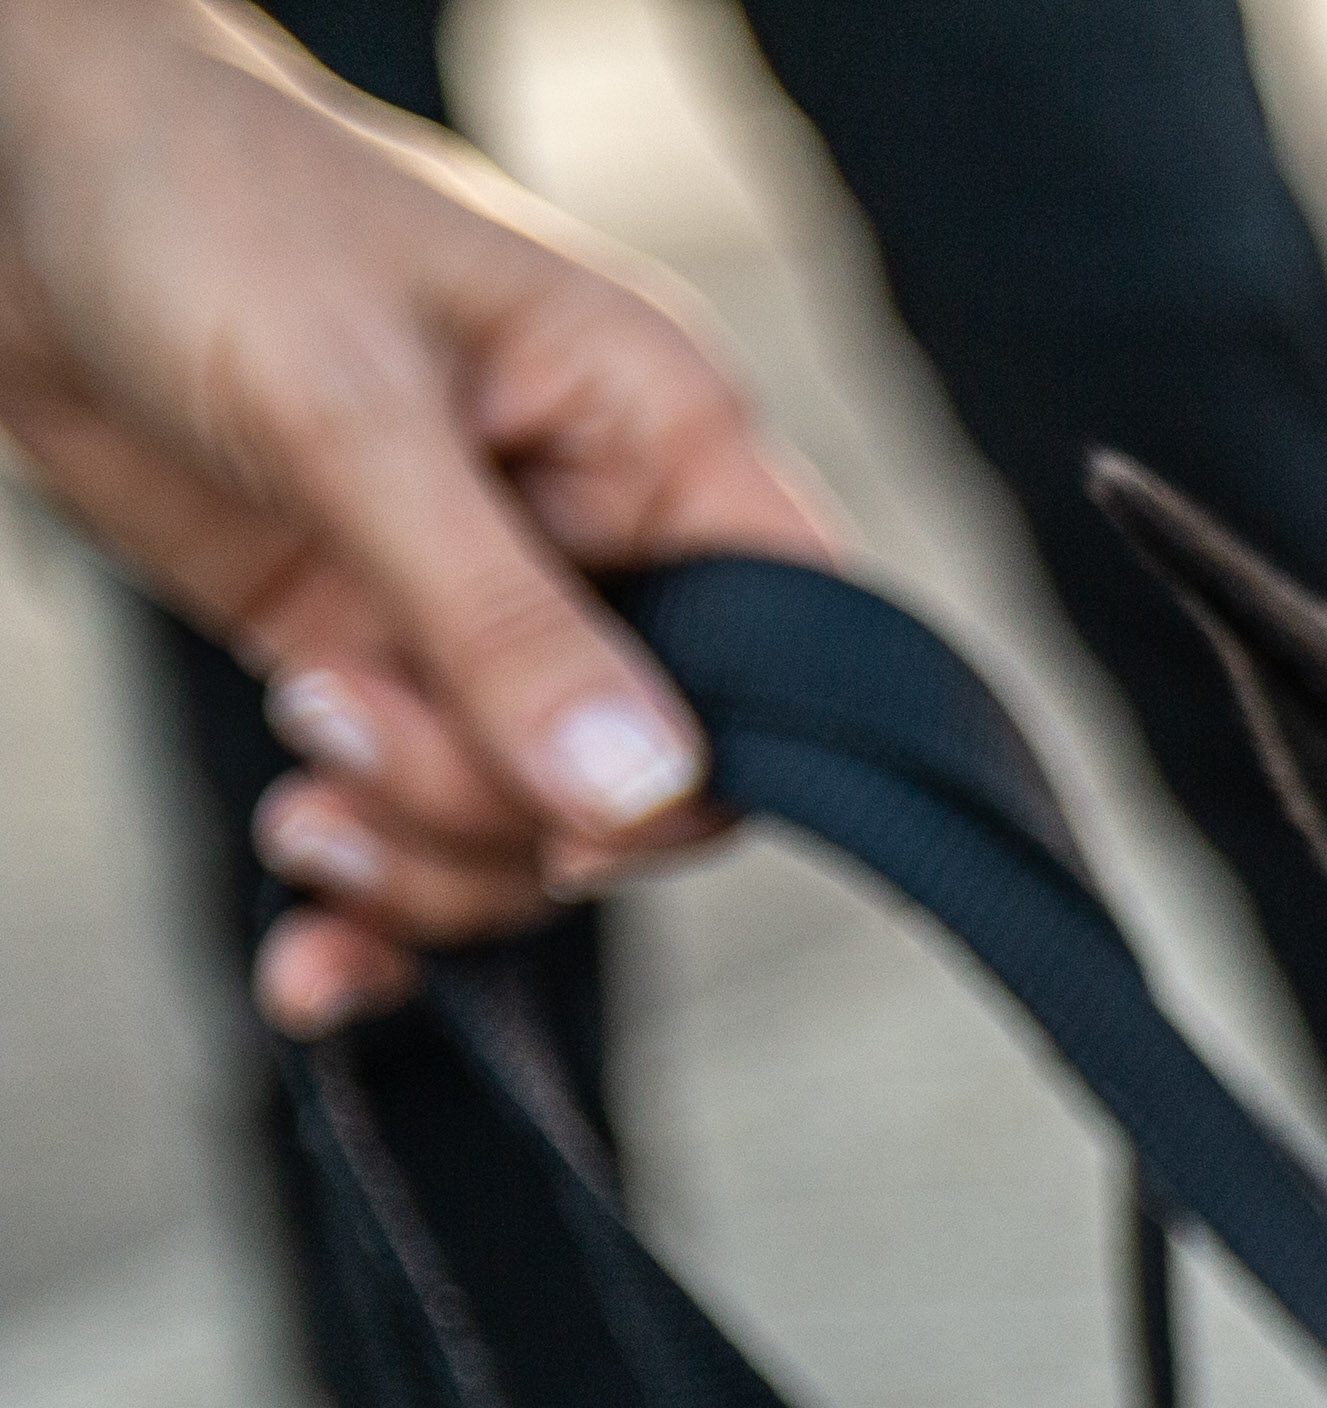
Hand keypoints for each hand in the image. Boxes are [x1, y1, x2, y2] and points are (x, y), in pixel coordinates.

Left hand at [0, 0, 839, 1028]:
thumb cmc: (195, 200)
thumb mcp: (347, 410)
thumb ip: (496, 615)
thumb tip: (638, 797)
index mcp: (659, 436)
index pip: (795, 655)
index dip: (700, 765)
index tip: (561, 801)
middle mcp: (598, 535)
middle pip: (647, 777)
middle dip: (495, 807)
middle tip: (343, 717)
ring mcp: (479, 607)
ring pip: (529, 828)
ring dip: (413, 856)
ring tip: (296, 792)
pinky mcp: (370, 652)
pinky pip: (420, 828)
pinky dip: (369, 908)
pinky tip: (309, 953)